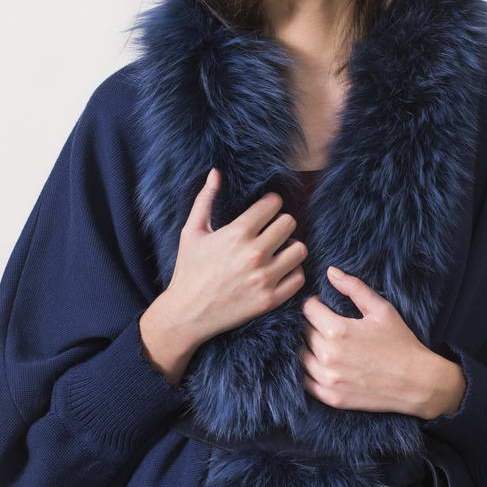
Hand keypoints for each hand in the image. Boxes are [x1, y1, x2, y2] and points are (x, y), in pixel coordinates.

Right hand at [157, 168, 307, 350]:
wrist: (187, 313)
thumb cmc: (189, 270)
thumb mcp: (192, 232)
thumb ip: (205, 199)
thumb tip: (216, 173)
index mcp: (236, 233)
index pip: (273, 204)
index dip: (270, 204)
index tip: (264, 211)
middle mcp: (254, 254)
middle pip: (290, 222)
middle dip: (280, 223)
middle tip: (270, 230)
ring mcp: (264, 278)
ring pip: (299, 249)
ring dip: (290, 247)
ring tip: (277, 250)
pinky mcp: (270, 299)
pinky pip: (299, 277)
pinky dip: (292, 271)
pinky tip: (279, 270)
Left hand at [299, 266, 466, 418]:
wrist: (417, 383)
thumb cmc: (401, 343)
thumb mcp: (381, 310)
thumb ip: (354, 288)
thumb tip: (330, 272)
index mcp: (338, 330)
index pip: (308, 309)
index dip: (315, 304)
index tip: (323, 306)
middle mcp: (328, 355)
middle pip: (303, 332)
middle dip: (312, 324)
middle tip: (327, 325)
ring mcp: (328, 379)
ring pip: (300, 356)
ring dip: (307, 347)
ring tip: (324, 343)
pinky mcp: (331, 397)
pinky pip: (305, 382)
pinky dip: (308, 371)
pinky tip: (320, 364)